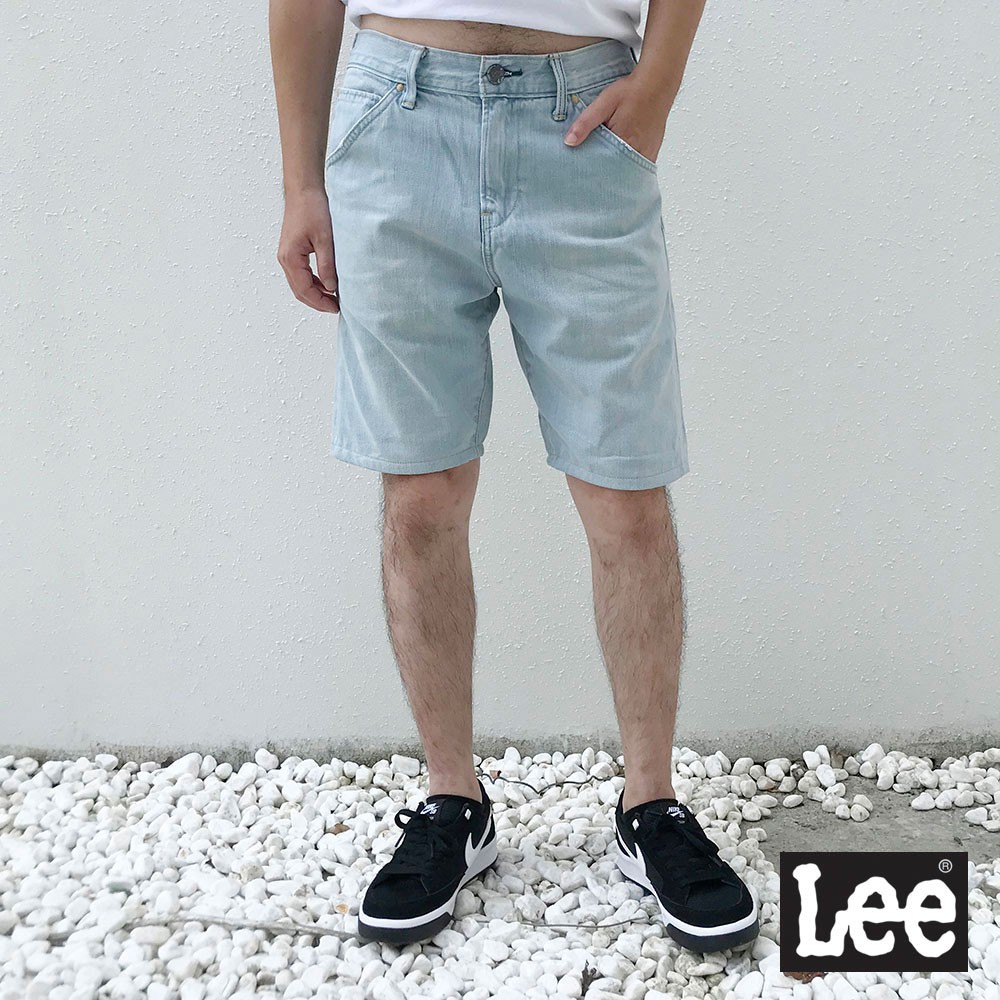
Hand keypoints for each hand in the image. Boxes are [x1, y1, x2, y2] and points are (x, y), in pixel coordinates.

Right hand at [277, 187, 339, 313]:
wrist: (304, 190)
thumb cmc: (312, 208)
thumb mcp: (324, 239)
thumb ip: (327, 265)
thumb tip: (331, 288)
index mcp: (290, 258)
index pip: (304, 289)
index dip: (320, 302)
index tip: (336, 307)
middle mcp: (285, 259)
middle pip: (300, 291)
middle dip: (317, 302)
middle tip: (336, 307)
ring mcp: (288, 256)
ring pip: (300, 284)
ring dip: (315, 294)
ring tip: (333, 298)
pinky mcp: (293, 252)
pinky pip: (301, 274)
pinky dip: (314, 283)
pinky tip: (327, 284)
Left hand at [563, 73, 667, 164]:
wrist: (657, 82)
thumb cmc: (632, 91)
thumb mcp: (604, 103)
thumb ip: (586, 122)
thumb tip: (569, 141)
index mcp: (624, 142)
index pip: (603, 168)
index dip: (592, 171)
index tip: (583, 174)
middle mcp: (638, 152)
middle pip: (616, 173)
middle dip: (603, 174)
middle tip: (591, 173)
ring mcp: (648, 153)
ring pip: (627, 171)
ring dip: (616, 171)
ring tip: (605, 167)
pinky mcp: (652, 151)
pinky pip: (638, 167)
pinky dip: (627, 166)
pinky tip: (619, 160)